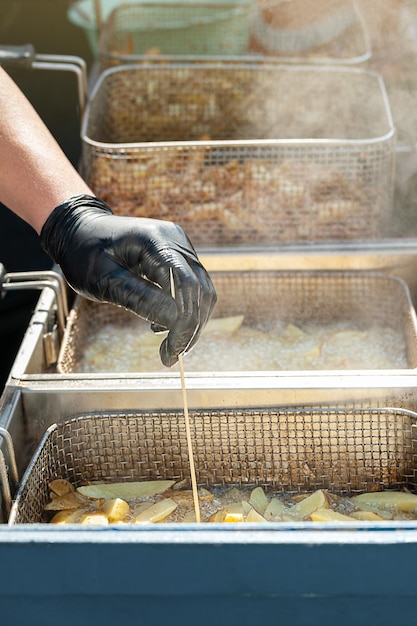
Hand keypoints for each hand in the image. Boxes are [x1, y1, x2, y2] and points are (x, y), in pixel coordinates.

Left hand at [40, 195, 216, 365]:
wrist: (80, 230)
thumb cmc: (84, 253)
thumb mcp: (103, 280)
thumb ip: (138, 297)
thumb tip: (173, 321)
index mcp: (155, 240)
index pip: (185, 284)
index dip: (184, 321)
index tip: (172, 351)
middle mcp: (175, 240)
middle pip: (200, 289)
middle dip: (190, 327)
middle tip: (170, 356)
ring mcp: (180, 246)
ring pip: (201, 290)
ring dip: (190, 322)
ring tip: (168, 346)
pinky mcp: (178, 256)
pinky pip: (192, 286)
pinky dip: (184, 310)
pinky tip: (163, 325)